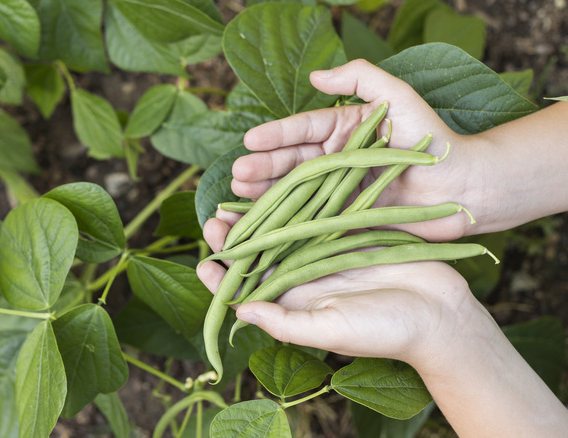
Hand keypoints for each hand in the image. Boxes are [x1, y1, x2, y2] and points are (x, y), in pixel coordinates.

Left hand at [197, 211, 480, 365]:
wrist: (442, 314)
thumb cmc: (387, 331)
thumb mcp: (333, 331)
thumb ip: (286, 324)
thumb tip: (239, 311)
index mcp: (295, 303)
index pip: (249, 291)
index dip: (223, 280)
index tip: (204, 263)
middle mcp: (304, 277)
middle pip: (261, 254)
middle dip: (236, 238)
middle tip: (214, 220)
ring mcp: (325, 252)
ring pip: (283, 228)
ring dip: (261, 214)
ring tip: (237, 198)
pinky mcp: (348, 232)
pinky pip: (317, 211)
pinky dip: (299, 199)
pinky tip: (280, 183)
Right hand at [230, 59, 478, 241]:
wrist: (465, 188)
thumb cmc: (434, 140)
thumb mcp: (399, 98)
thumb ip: (363, 77)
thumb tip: (318, 75)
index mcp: (343, 130)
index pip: (303, 129)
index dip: (276, 135)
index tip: (251, 140)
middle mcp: (335, 160)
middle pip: (291, 162)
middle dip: (262, 167)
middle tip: (238, 173)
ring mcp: (337, 191)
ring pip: (294, 191)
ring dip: (265, 193)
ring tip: (240, 193)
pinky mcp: (344, 219)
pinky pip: (310, 219)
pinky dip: (284, 222)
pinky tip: (262, 222)